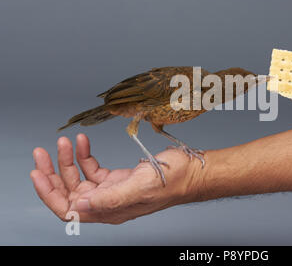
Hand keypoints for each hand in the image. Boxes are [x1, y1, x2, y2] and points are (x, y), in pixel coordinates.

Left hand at [30, 134, 200, 223]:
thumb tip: (76, 206)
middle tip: (44, 151)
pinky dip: (85, 154)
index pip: (68, 209)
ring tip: (66, 141)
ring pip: (79, 177)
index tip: (38, 173)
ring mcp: (111, 190)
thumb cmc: (172, 182)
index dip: (49, 193)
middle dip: (54, 171)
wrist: (191, 172)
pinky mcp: (118, 177)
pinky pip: (93, 167)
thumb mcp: (138, 189)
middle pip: (69, 191)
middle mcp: (106, 202)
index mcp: (108, 211)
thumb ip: (108, 199)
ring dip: (69, 160)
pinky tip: (84, 143)